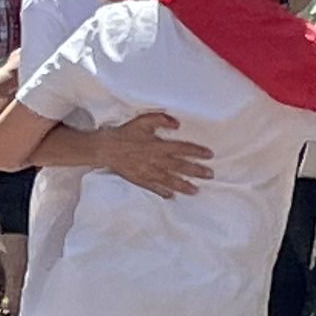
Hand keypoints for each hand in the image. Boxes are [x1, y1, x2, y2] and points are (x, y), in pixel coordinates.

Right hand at [96, 110, 210, 196]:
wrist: (106, 148)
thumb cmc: (125, 133)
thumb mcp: (143, 120)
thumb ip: (161, 120)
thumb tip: (177, 124)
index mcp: (158, 145)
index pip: (182, 149)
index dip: (197, 152)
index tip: (209, 155)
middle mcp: (156, 160)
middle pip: (180, 167)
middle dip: (196, 171)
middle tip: (210, 175)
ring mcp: (148, 172)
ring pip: (170, 180)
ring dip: (184, 185)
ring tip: (196, 190)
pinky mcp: (140, 179)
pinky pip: (154, 187)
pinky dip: (163, 192)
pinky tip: (172, 196)